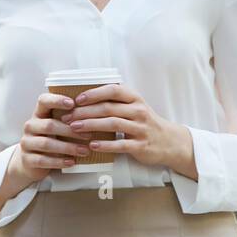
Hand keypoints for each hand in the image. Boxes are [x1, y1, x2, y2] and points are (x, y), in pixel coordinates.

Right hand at [13, 92, 97, 182]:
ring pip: (47, 143)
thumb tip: (94, 112)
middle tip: (88, 136)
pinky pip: (43, 160)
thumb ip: (68, 119)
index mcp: (39, 114)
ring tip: (84, 151)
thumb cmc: (50, 139)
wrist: (31, 161)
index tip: (72, 103)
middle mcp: (30, 126)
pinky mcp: (27, 159)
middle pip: (49, 125)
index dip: (57, 100)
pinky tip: (71, 162)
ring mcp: (27, 142)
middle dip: (70, 131)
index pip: (43, 101)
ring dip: (68, 147)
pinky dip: (59, 161)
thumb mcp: (57, 126)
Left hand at [61, 82, 189, 168]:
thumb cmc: (144, 122)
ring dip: (91, 125)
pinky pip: (120, 144)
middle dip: (85, 112)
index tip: (76, 100)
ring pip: (113, 124)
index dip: (93, 94)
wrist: (169, 141)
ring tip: (75, 128)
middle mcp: (138, 111)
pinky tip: (92, 145)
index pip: (112, 91)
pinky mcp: (141, 145)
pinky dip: (105, 145)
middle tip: (68, 117)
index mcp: (134, 98)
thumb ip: (115, 101)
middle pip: (108, 108)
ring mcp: (141, 128)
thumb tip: (84, 98)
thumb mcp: (134, 106)